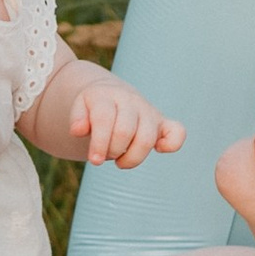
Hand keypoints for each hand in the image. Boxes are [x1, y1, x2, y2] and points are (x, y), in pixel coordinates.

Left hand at [64, 77, 185, 171]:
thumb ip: (77, 118)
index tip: (94, 160)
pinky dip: (172, 143)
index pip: (104, 119)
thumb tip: (78, 130)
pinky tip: (160, 149)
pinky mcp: (162, 122)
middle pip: (125, 131)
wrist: (106, 94)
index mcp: (106, 95)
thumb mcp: (79, 109)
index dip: (99, 143)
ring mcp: (148, 111)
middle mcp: (130, 100)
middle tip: (104, 156)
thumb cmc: (91, 109)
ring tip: (120, 161)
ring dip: (132, 157)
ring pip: (147, 138)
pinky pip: (177, 132)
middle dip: (112, 151)